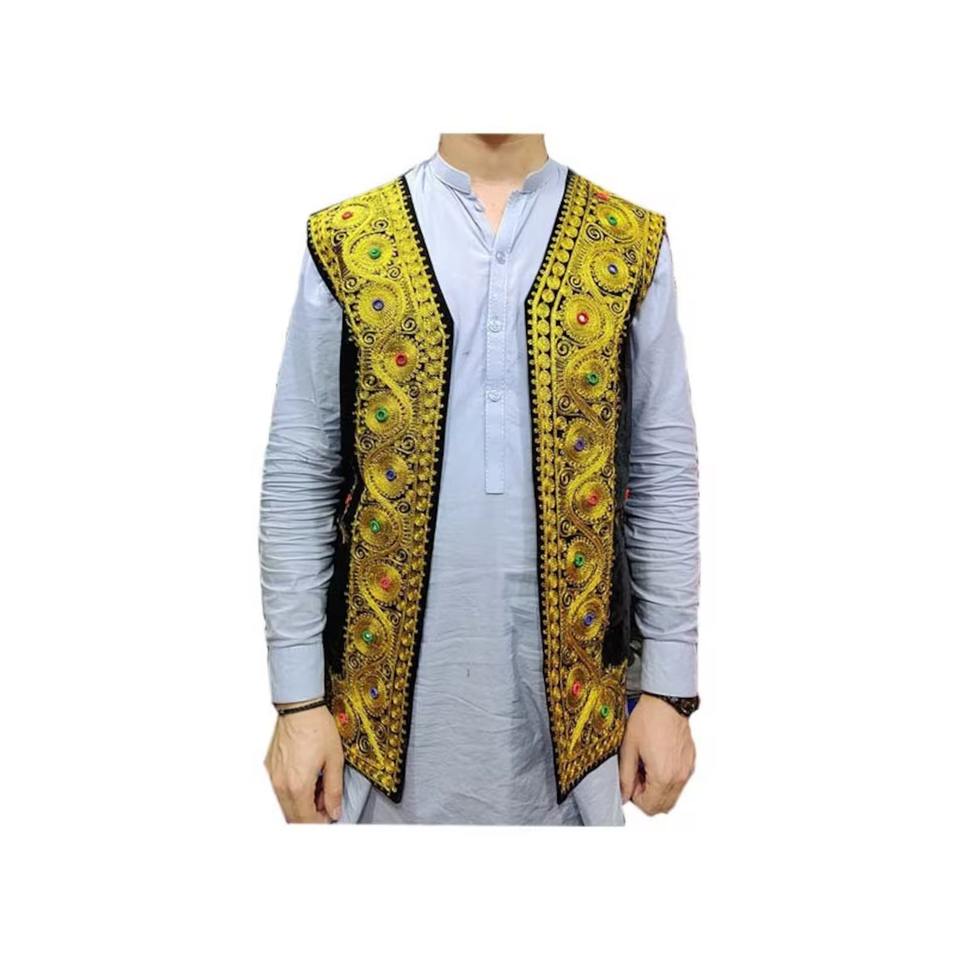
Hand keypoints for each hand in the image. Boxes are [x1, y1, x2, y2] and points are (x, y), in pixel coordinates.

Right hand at [264, 704, 343, 822]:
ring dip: (301, 805)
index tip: (330, 816)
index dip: (320, 823)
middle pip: (292, 817)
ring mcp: (271, 778)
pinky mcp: (268, 769)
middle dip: (310, 816)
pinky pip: (279, 792)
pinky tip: (306, 779)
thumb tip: (334, 812)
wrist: (299, 707)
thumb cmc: (317, 729)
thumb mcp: (334, 760)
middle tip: (326, 802)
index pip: (306, 820)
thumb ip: (334, 790)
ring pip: (285, 806)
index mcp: (297, 786)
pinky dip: (292, 794)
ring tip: (318, 787)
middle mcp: (280, 785)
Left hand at [618, 694, 695, 814]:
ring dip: (657, 789)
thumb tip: (623, 795)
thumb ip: (626, 776)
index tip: (631, 780)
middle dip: (647, 796)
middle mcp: (679, 777)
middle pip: (663, 806)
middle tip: (637, 774)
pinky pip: (679, 782)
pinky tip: (657, 759)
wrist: (667, 701)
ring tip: (647, 765)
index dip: (635, 797)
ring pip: (672, 796)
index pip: (650, 807)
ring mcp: (687, 770)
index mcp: (663, 776)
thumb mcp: (629, 748)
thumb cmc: (648, 719)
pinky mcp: (690, 762)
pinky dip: (667, 780)